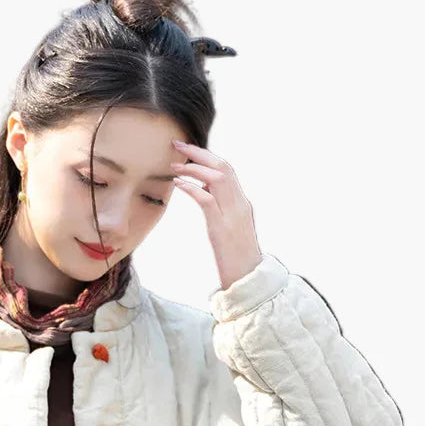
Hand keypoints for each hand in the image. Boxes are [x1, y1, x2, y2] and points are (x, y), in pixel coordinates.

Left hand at [170, 140, 263, 290]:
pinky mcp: (222, 229)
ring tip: (175, 164)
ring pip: (217, 178)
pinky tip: (179, 184)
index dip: (207, 156)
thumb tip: (205, 196)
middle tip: (178, 144)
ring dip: (194, 167)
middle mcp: (240, 205)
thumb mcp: (231, 231)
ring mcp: (233, 216)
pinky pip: (207, 200)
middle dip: (199, 152)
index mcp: (242, 204)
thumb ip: (222, 211)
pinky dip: (192, 188)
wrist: (249, 281)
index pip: (227, 170)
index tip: (189, 149)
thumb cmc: (237, 260)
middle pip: (223, 167)